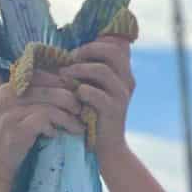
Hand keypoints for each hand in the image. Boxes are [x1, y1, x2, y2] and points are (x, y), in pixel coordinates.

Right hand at [0, 66, 85, 182]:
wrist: (0, 164)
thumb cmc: (18, 136)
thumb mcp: (24, 111)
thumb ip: (38, 97)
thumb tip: (69, 84)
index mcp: (8, 87)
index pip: (40, 75)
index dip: (60, 82)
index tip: (75, 93)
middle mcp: (6, 96)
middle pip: (47, 89)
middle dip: (69, 99)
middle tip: (81, 110)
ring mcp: (9, 113)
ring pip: (49, 106)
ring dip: (67, 117)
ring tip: (77, 126)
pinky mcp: (15, 129)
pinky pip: (44, 121)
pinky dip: (54, 127)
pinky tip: (56, 134)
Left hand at [61, 33, 133, 168]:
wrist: (106, 148)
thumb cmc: (94, 116)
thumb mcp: (95, 90)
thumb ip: (91, 72)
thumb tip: (71, 53)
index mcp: (124, 74)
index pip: (116, 46)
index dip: (95, 43)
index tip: (76, 52)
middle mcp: (127, 81)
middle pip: (112, 52)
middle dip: (88, 51)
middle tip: (70, 57)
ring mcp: (122, 95)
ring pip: (103, 71)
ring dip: (80, 69)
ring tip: (64, 73)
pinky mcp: (114, 110)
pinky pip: (96, 94)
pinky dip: (81, 91)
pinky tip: (73, 94)